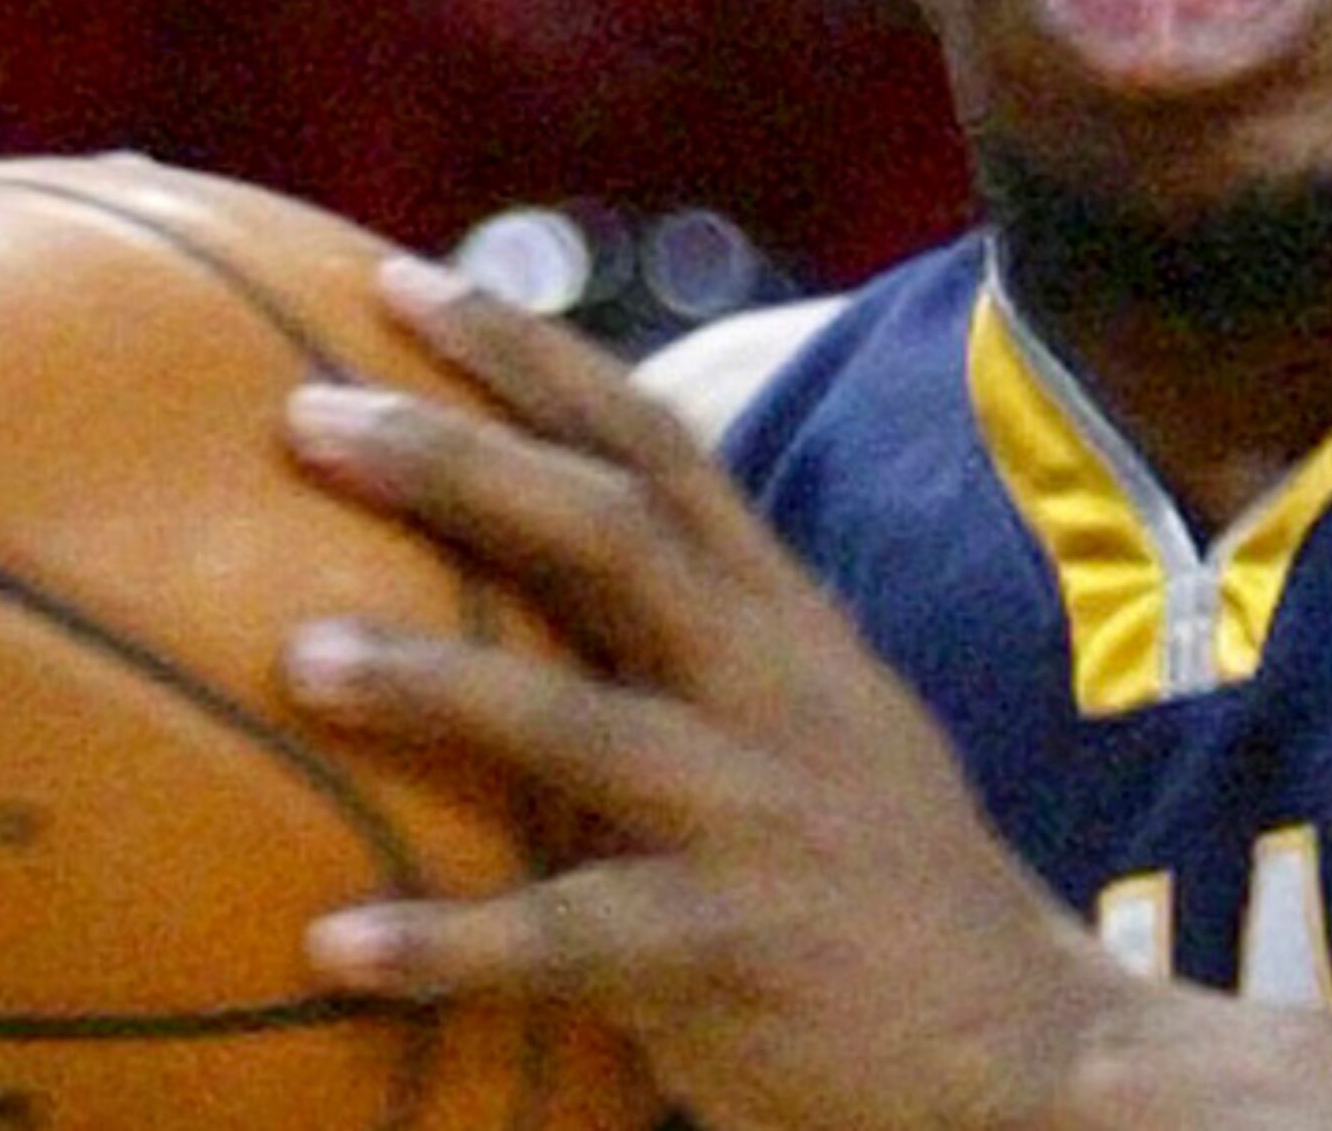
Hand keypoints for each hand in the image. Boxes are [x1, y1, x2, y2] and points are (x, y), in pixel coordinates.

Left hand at [281, 260, 1136, 1130]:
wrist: (1032, 1054)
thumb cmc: (872, 889)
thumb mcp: (812, 723)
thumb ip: (691, 644)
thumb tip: (515, 575)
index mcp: (782, 622)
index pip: (654, 442)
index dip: (530, 354)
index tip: (399, 278)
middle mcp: (776, 690)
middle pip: (612, 532)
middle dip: (461, 461)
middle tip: (307, 416)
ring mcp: (762, 817)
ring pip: (585, 724)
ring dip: (437, 684)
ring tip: (299, 655)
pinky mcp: (742, 951)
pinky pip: (576, 940)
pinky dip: (452, 942)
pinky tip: (334, 947)